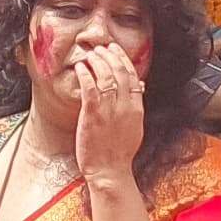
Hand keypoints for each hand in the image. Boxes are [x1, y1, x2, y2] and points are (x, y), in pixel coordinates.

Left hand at [65, 45, 146, 181]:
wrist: (109, 171)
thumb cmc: (119, 152)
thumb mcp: (134, 127)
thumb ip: (135, 105)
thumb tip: (140, 86)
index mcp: (136, 108)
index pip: (132, 76)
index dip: (123, 59)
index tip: (115, 50)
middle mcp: (125, 106)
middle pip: (119, 72)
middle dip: (109, 56)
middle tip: (100, 48)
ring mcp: (109, 110)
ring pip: (105, 77)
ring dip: (97, 62)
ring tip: (90, 55)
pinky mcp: (93, 115)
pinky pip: (90, 88)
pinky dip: (85, 75)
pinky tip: (81, 68)